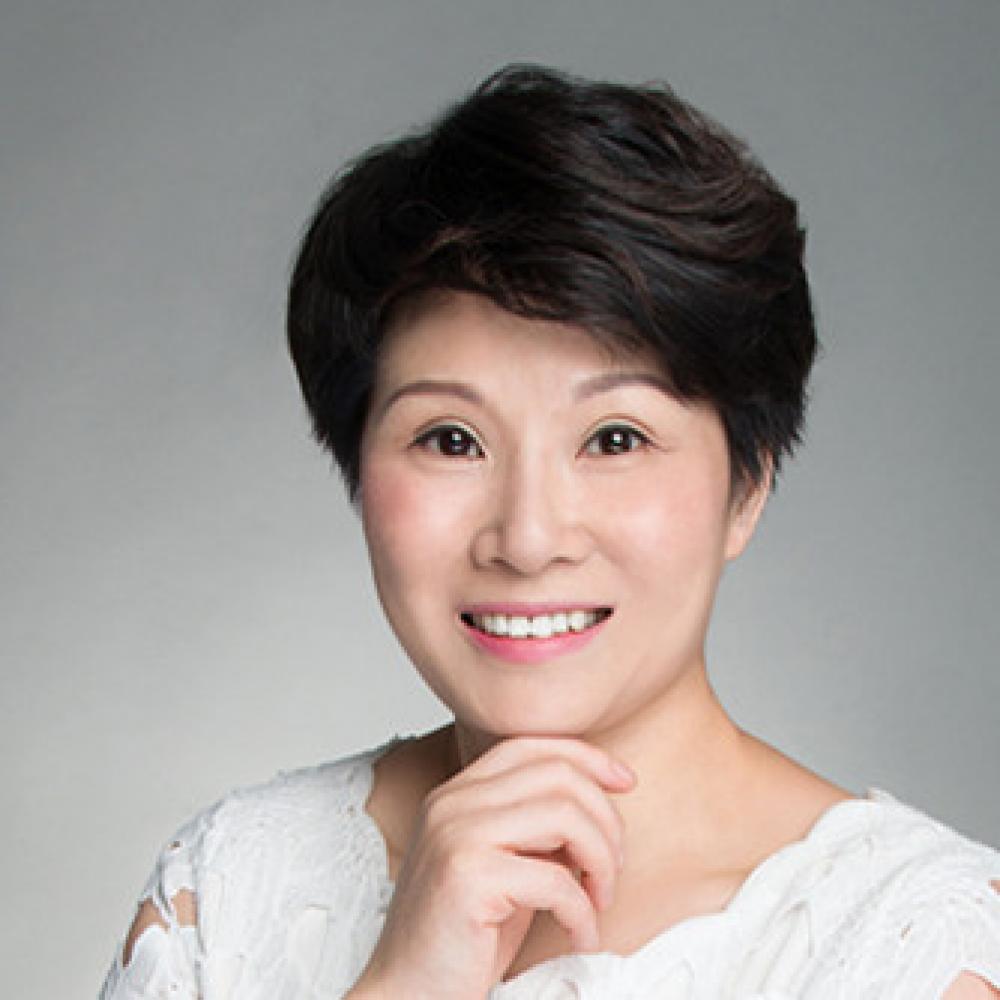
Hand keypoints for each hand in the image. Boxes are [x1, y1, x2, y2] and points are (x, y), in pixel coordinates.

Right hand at [349, 736, 635, 999]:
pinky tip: (580, 938)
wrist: (408, 995)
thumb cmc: (463, 938)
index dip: (587, 757)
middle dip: (604, 821)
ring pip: (565, 816)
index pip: (531, 745)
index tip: (625, 782)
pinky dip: (583, 913)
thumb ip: (536, 827)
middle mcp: (452, 802)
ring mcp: (456, 835)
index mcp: (458, 792)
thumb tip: (599, 801)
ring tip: (599, 902)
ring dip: (600, 862)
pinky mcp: (466, 877)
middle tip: (610, 872)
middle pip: (558, 775)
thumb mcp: (504, 865)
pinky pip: (555, 879)